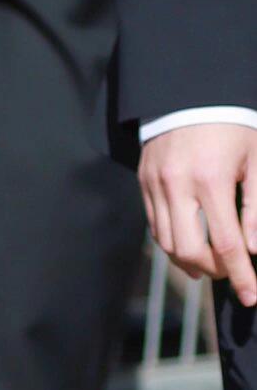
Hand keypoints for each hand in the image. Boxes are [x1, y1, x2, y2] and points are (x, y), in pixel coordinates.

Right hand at [139, 123, 256, 307]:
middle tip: (232, 273)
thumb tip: (253, 250)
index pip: (226, 244)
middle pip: (190, 251)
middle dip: (214, 272)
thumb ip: (256, 207)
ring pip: (167, 243)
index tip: (252, 296)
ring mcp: (155, 182)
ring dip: (191, 262)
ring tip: (212, 263)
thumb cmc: (233, 127)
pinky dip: (172, 243)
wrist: (192, 93)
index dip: (241, 276)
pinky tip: (190, 243)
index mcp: (210, 179)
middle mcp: (177, 184)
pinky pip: (154, 225)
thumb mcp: (256, 161)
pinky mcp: (143, 180)